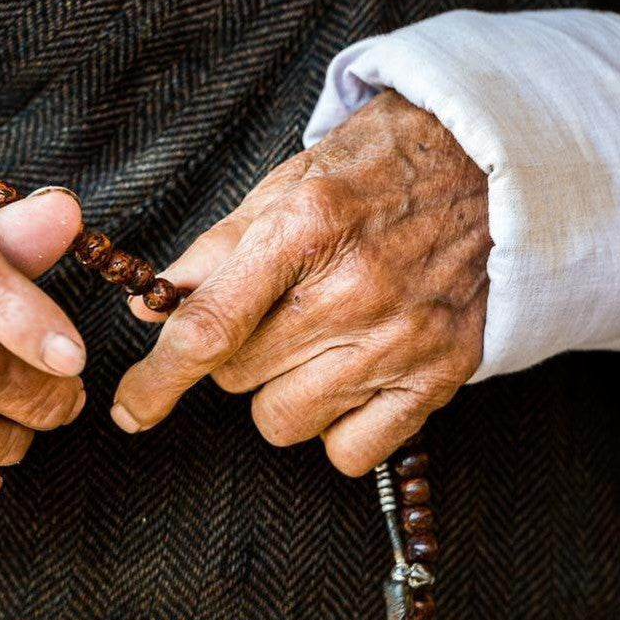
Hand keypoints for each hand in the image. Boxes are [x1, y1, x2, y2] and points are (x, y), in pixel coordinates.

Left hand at [111, 92, 490, 474]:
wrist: (487, 167)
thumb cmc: (374, 172)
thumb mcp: (284, 187)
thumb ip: (213, 254)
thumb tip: (151, 312)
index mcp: (306, 229)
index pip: (210, 328)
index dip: (158, 379)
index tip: (131, 408)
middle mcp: (356, 290)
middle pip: (239, 377)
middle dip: (233, 355)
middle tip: (270, 316)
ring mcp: (402, 339)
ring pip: (285, 421)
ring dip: (280, 393)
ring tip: (313, 344)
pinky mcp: (440, 376)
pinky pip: (350, 452)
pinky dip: (336, 428)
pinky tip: (348, 379)